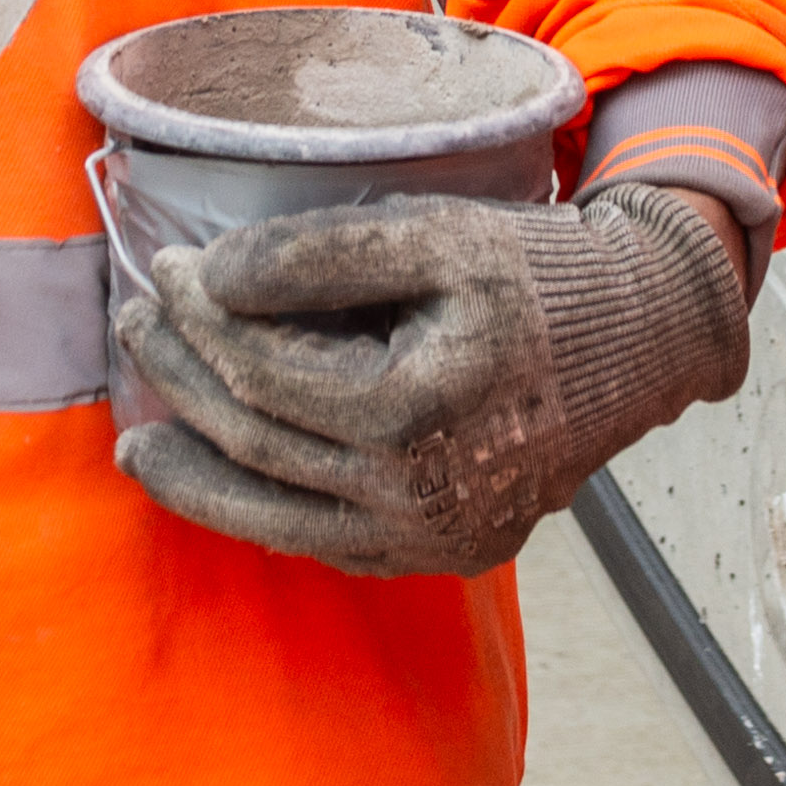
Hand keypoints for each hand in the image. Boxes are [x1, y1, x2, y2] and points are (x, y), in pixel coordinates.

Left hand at [113, 185, 747, 576]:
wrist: (647, 335)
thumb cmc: (542, 273)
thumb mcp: (436, 231)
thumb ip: (318, 252)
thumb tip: (210, 282)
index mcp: (415, 413)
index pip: (262, 370)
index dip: (200, 318)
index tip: (169, 270)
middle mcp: (421, 499)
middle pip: (258, 440)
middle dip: (185, 379)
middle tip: (138, 323)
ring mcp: (435, 541)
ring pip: (277, 517)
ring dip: (200, 475)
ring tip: (138, 444)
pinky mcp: (448, 554)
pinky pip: (329, 543)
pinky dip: (265, 513)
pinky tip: (225, 484)